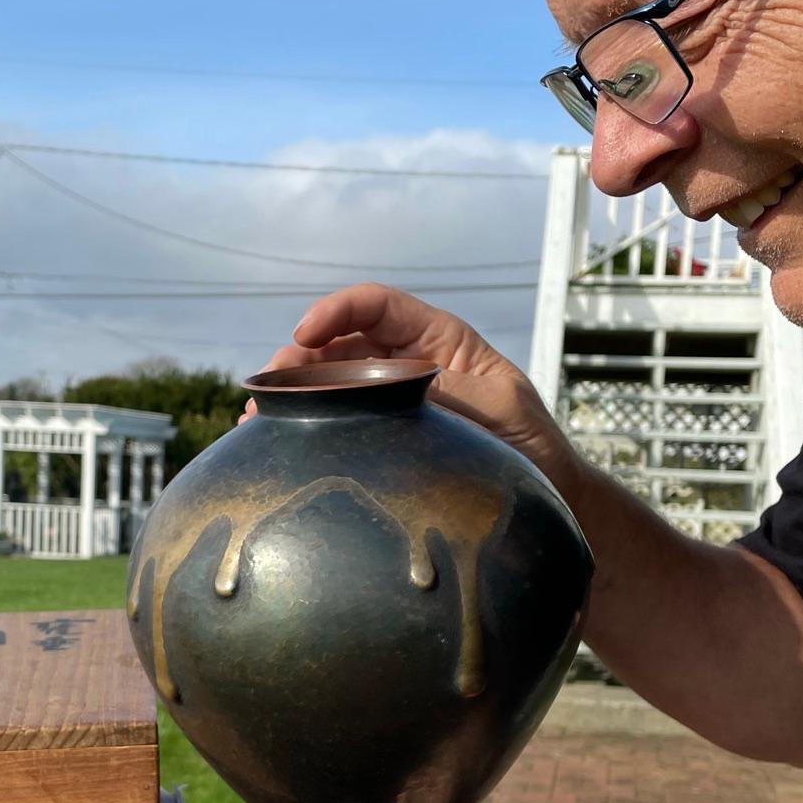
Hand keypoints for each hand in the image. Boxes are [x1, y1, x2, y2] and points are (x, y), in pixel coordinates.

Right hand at [251, 282, 576, 484]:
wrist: (544, 495)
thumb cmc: (529, 444)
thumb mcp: (493, 408)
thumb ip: (443, 392)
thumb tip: (382, 390)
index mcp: (438, 340)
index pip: (376, 307)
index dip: (336, 310)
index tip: (304, 332)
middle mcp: (406, 363)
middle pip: (340, 344)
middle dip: (298, 358)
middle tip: (269, 387)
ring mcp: (390, 401)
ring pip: (329, 383)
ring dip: (291, 394)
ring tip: (258, 416)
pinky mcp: (380, 438)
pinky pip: (337, 422)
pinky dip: (303, 426)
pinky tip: (273, 440)